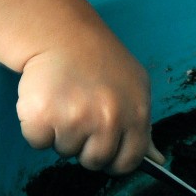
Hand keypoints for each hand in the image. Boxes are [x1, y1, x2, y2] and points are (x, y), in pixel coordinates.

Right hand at [16, 23, 163, 173]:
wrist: (62, 33)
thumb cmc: (99, 61)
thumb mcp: (134, 86)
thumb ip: (143, 126)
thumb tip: (157, 162)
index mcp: (136, 113)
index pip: (129, 160)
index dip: (114, 156)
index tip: (103, 144)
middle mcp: (109, 119)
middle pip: (94, 160)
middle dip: (84, 143)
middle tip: (81, 110)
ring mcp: (76, 119)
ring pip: (64, 152)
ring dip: (61, 132)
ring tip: (65, 98)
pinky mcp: (43, 117)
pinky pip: (38, 142)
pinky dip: (37, 126)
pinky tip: (47, 98)